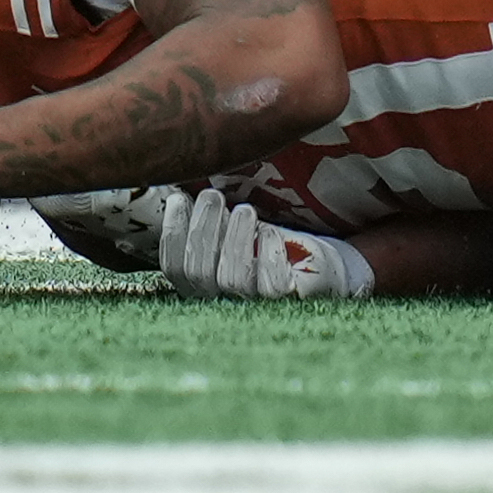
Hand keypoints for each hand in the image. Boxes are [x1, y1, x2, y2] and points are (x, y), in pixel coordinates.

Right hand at [159, 188, 367, 299]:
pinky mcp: (288, 302)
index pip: (175, 268)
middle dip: (203, 229)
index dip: (172, 233)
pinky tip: (269, 232)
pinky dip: (267, 255)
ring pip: (231, 280)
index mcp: (202, 286)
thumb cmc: (268, 242)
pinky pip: (270, 287)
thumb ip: (208, 217)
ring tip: (244, 210)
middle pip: (198, 273)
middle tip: (213, 194)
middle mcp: (223, 302)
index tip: (179, 198)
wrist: (320, 263)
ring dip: (235, 239)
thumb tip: (176, 186)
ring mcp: (255, 306)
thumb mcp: (234, 227)